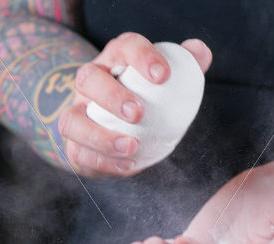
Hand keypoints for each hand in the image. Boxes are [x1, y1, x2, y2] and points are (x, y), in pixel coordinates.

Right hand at [58, 33, 211, 177]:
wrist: (118, 128)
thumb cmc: (146, 99)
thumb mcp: (164, 81)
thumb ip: (185, 65)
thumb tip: (201, 53)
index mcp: (115, 60)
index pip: (125, 47)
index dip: (142, 58)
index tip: (163, 76)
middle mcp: (90, 83)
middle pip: (88, 79)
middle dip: (112, 96)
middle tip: (138, 113)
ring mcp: (77, 114)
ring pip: (72, 121)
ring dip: (101, 137)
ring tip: (131, 147)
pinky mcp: (75, 144)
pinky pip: (80, 153)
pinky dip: (104, 162)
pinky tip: (128, 165)